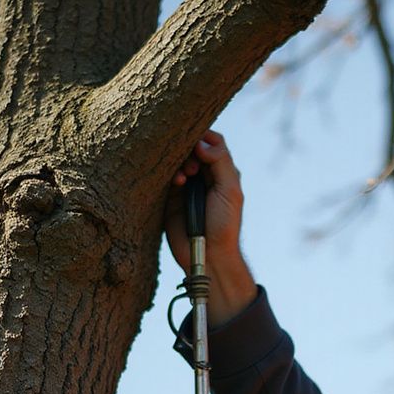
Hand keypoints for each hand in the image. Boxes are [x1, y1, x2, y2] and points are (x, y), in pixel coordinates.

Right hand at [164, 129, 256, 325]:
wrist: (207, 255)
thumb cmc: (224, 225)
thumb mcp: (230, 191)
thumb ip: (221, 163)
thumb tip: (201, 142)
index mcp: (222, 173)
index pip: (212, 142)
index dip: (204, 138)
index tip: (199, 149)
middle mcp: (204, 176)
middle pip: (191, 147)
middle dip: (189, 151)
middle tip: (193, 170)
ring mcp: (185, 185)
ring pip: (175, 160)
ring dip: (179, 164)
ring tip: (185, 178)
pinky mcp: (169, 196)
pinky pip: (163, 177)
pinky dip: (168, 175)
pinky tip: (176, 184)